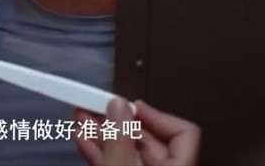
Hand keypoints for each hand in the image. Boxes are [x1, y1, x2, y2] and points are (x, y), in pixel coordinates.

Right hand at [74, 97, 200, 165]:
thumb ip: (119, 141)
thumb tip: (118, 107)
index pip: (183, 133)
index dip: (156, 115)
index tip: (129, 105)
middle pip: (148, 140)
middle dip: (117, 120)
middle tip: (96, 104)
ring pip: (127, 152)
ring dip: (103, 133)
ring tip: (82, 115)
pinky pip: (116, 165)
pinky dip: (100, 151)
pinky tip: (84, 136)